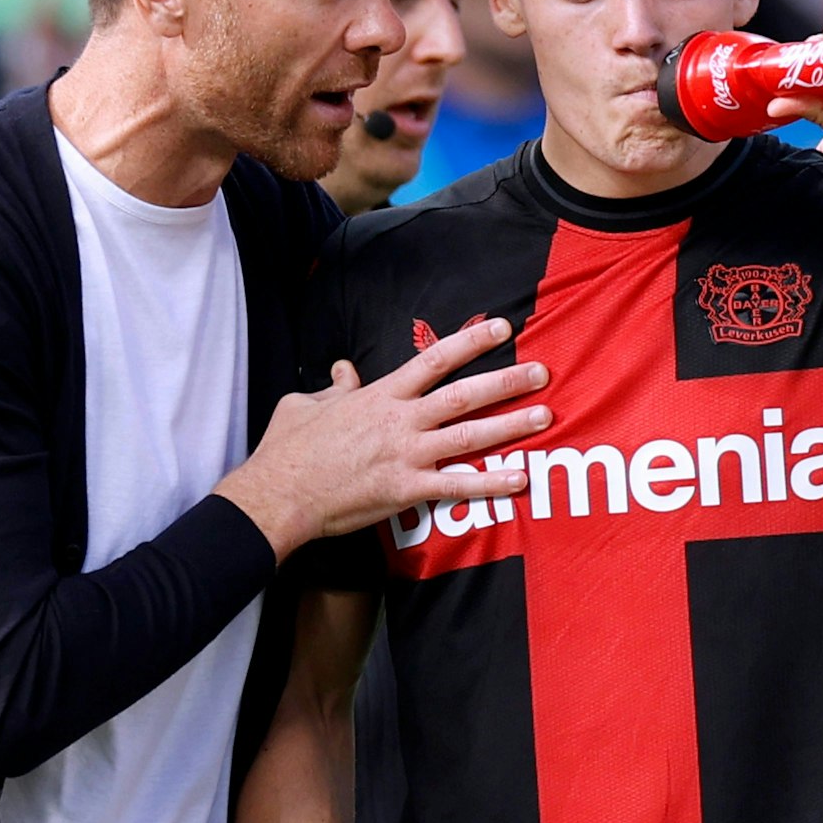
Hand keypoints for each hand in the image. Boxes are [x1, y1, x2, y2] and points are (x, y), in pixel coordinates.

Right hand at [218, 317, 549, 558]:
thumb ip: (333, 387)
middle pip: (463, 394)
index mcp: (379, 395)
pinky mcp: (405, 490)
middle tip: (542, 373)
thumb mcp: (304, 404)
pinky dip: (490, 483)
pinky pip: (457, 486)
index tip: (501, 327)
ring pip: (468, 435)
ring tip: (544, 417)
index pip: (433, 360)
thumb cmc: (287, 450)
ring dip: (510, 426)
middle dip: (506, 381)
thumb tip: (343, 370)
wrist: (278, 494)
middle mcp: (400, 421)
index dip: (470, 341)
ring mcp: (405, 455)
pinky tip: (519, 479)